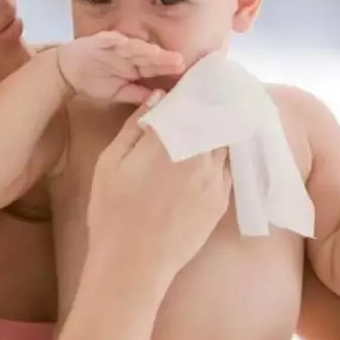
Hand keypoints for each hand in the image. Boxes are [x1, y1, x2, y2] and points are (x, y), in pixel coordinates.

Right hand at [57, 31, 183, 103]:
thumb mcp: (117, 93)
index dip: (167, 69)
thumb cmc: (94, 82)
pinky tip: (124, 42)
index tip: (182, 73)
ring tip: (156, 53)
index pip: (154, 68)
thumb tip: (159, 99)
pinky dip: (115, 40)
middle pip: (147, 55)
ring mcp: (114, 46)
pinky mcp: (98, 41)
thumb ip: (137, 95)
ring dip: (143, 49)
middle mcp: (128, 54)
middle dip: (162, 58)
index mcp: (135, 67)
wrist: (66, 71)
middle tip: (178, 60)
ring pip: (131, 46)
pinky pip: (108, 40)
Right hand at [87, 92, 231, 277]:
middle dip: (214, 104)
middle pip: (215, 118)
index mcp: (168, 140)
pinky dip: (225, 154)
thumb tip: (158, 97)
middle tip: (212, 91)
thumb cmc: (112, 211)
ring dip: (222, 128)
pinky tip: (217, 151)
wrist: (133, 263)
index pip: (191, 101)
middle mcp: (200, 155)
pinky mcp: (222, 201)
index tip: (198, 76)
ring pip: (227, 142)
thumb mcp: (110, 163)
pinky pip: (229, 167)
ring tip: (216, 118)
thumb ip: (134, 127)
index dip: (196, 87)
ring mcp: (216, 179)